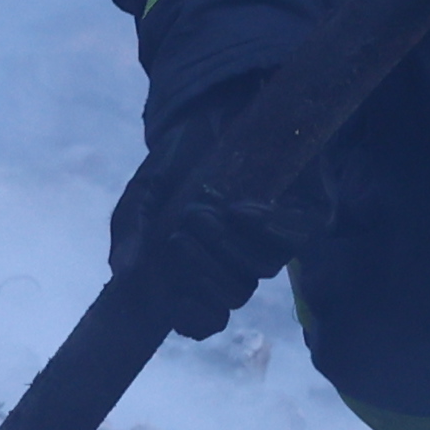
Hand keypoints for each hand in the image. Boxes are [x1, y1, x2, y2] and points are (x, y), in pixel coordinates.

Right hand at [108, 74, 336, 339]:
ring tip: (208, 206)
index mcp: (202, 270)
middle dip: (204, 269)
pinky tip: (241, 206)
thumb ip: (130, 231)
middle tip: (183, 228)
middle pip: (233, 297)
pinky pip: (294, 241)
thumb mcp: (144, 194)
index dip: (193, 317)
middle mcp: (240, 262)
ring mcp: (276, 241)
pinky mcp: (306, 216)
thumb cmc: (178, 160)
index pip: (205, 321)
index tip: (174, 297)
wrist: (213, 108)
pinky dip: (263, 226)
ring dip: (228, 243)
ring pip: (261, 270)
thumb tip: (123, 274)